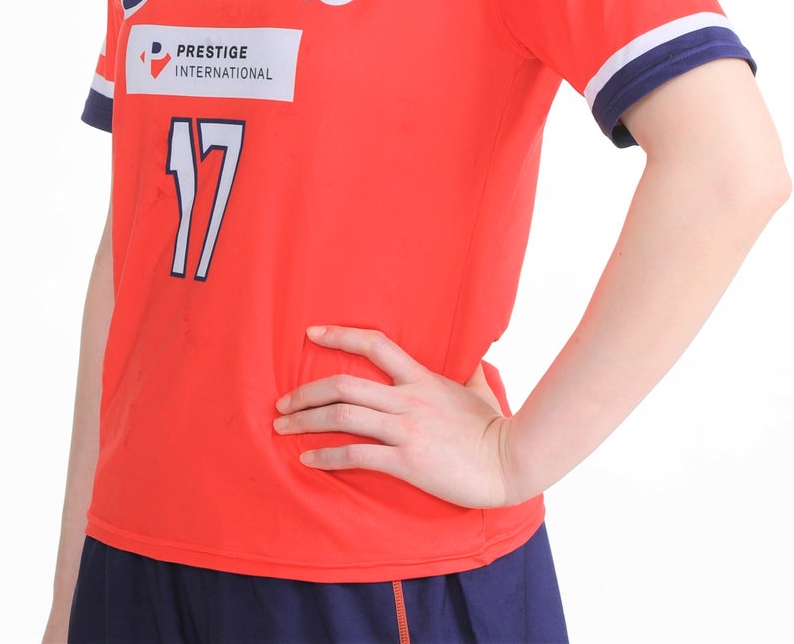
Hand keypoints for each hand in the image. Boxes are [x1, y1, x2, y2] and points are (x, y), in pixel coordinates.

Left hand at [273, 325, 531, 508]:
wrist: (511, 461)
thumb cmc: (495, 427)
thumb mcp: (479, 389)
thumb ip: (469, 372)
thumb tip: (474, 359)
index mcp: (422, 378)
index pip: (375, 343)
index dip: (339, 335)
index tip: (311, 333)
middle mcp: (408, 399)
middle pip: (344, 384)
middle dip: (306, 392)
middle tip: (281, 402)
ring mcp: (405, 429)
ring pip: (343, 416)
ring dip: (306, 421)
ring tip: (282, 428)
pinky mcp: (406, 460)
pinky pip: (356, 454)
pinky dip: (326, 455)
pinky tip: (308, 458)